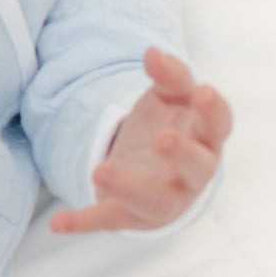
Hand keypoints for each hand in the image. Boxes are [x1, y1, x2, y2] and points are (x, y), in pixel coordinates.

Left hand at [50, 48, 231, 233]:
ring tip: (101, 172)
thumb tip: (152, 53)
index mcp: (205, 138)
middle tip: (162, 137)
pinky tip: (57, 223)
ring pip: (154, 201)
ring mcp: (164, 198)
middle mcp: (191, 174)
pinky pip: (109, 219)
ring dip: (129, 188)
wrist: (156, 166)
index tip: (203, 92)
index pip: (218, 125)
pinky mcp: (131, 214)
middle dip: (181, 154)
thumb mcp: (172, 95)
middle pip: (197, 168)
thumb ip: (168, 74)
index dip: (213, 111)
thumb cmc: (171, 123)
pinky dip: (83, 222)